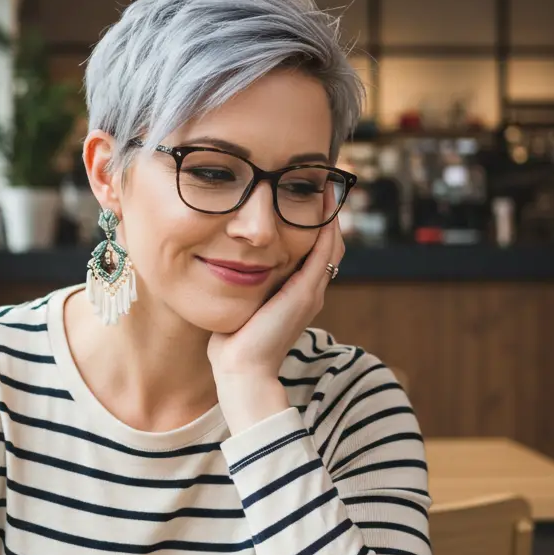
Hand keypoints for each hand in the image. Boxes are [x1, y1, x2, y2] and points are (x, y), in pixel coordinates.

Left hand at [208, 202, 344, 433]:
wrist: (241, 371)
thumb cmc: (234, 342)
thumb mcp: (242, 304)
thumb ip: (242, 284)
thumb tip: (223, 262)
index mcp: (297, 294)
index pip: (314, 252)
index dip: (314, 225)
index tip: (305, 197)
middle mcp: (310, 292)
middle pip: (328, 244)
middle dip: (325, 214)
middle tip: (322, 184)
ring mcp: (310, 293)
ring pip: (330, 245)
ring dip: (328, 215)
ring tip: (326, 186)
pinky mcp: (304, 293)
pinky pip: (322, 254)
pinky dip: (325, 229)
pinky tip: (322, 208)